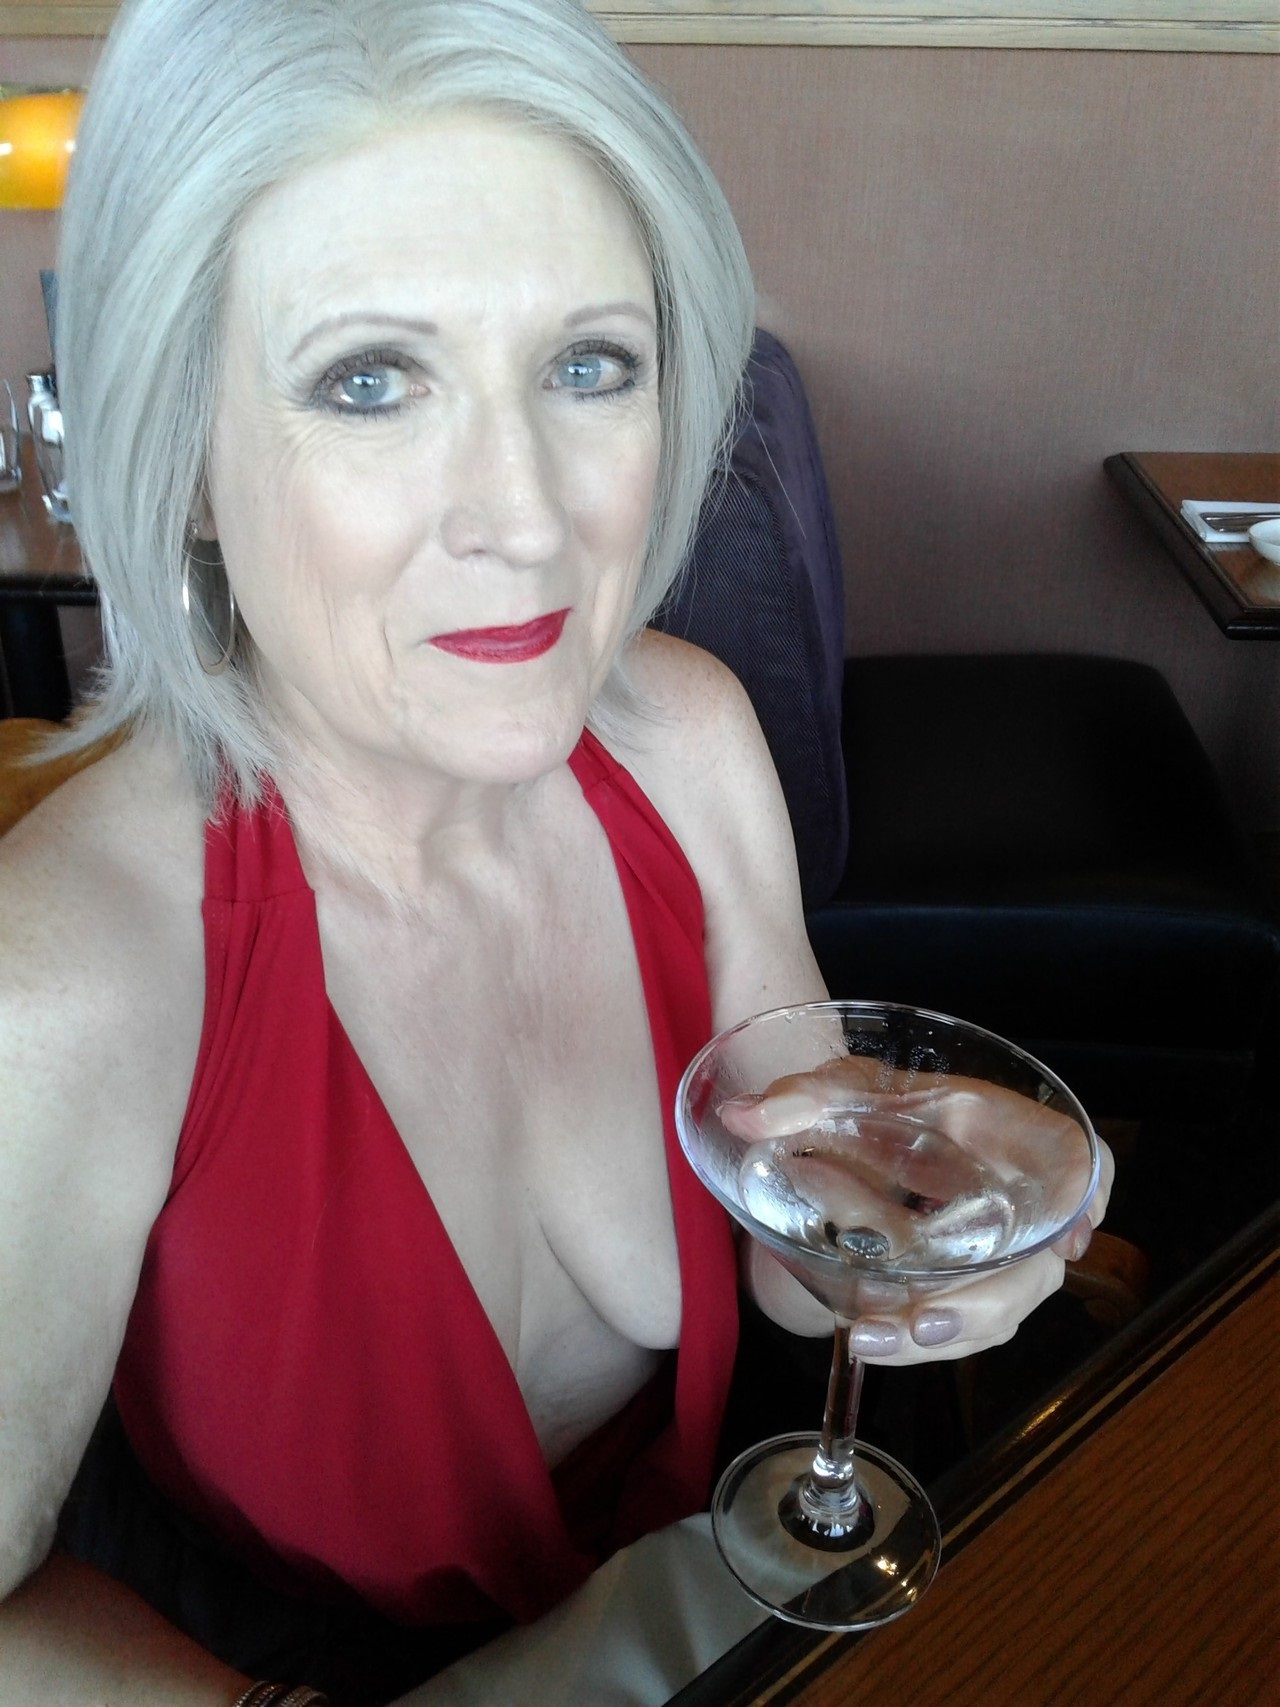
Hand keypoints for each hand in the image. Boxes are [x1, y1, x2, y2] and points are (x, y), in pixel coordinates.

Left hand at [725, 1055, 1113, 1362]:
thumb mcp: (848, 1090)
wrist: (855, 1138)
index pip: (1084, 1161)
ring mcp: (991, 1253)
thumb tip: (743, 1115)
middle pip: (1035, 1266)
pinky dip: (916, 1338)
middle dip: (980, 1303)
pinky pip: (957, 1326)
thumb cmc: (879, 1105)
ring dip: (941, 1334)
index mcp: (1008, 1137)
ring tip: (868, 1338)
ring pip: (995, 1310)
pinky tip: (865, 1339)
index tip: (1070, 1233)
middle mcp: (1015, 1202)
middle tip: (917, 1321)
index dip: (1092, 1196)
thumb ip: (805, 1097)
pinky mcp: (957, 1287)